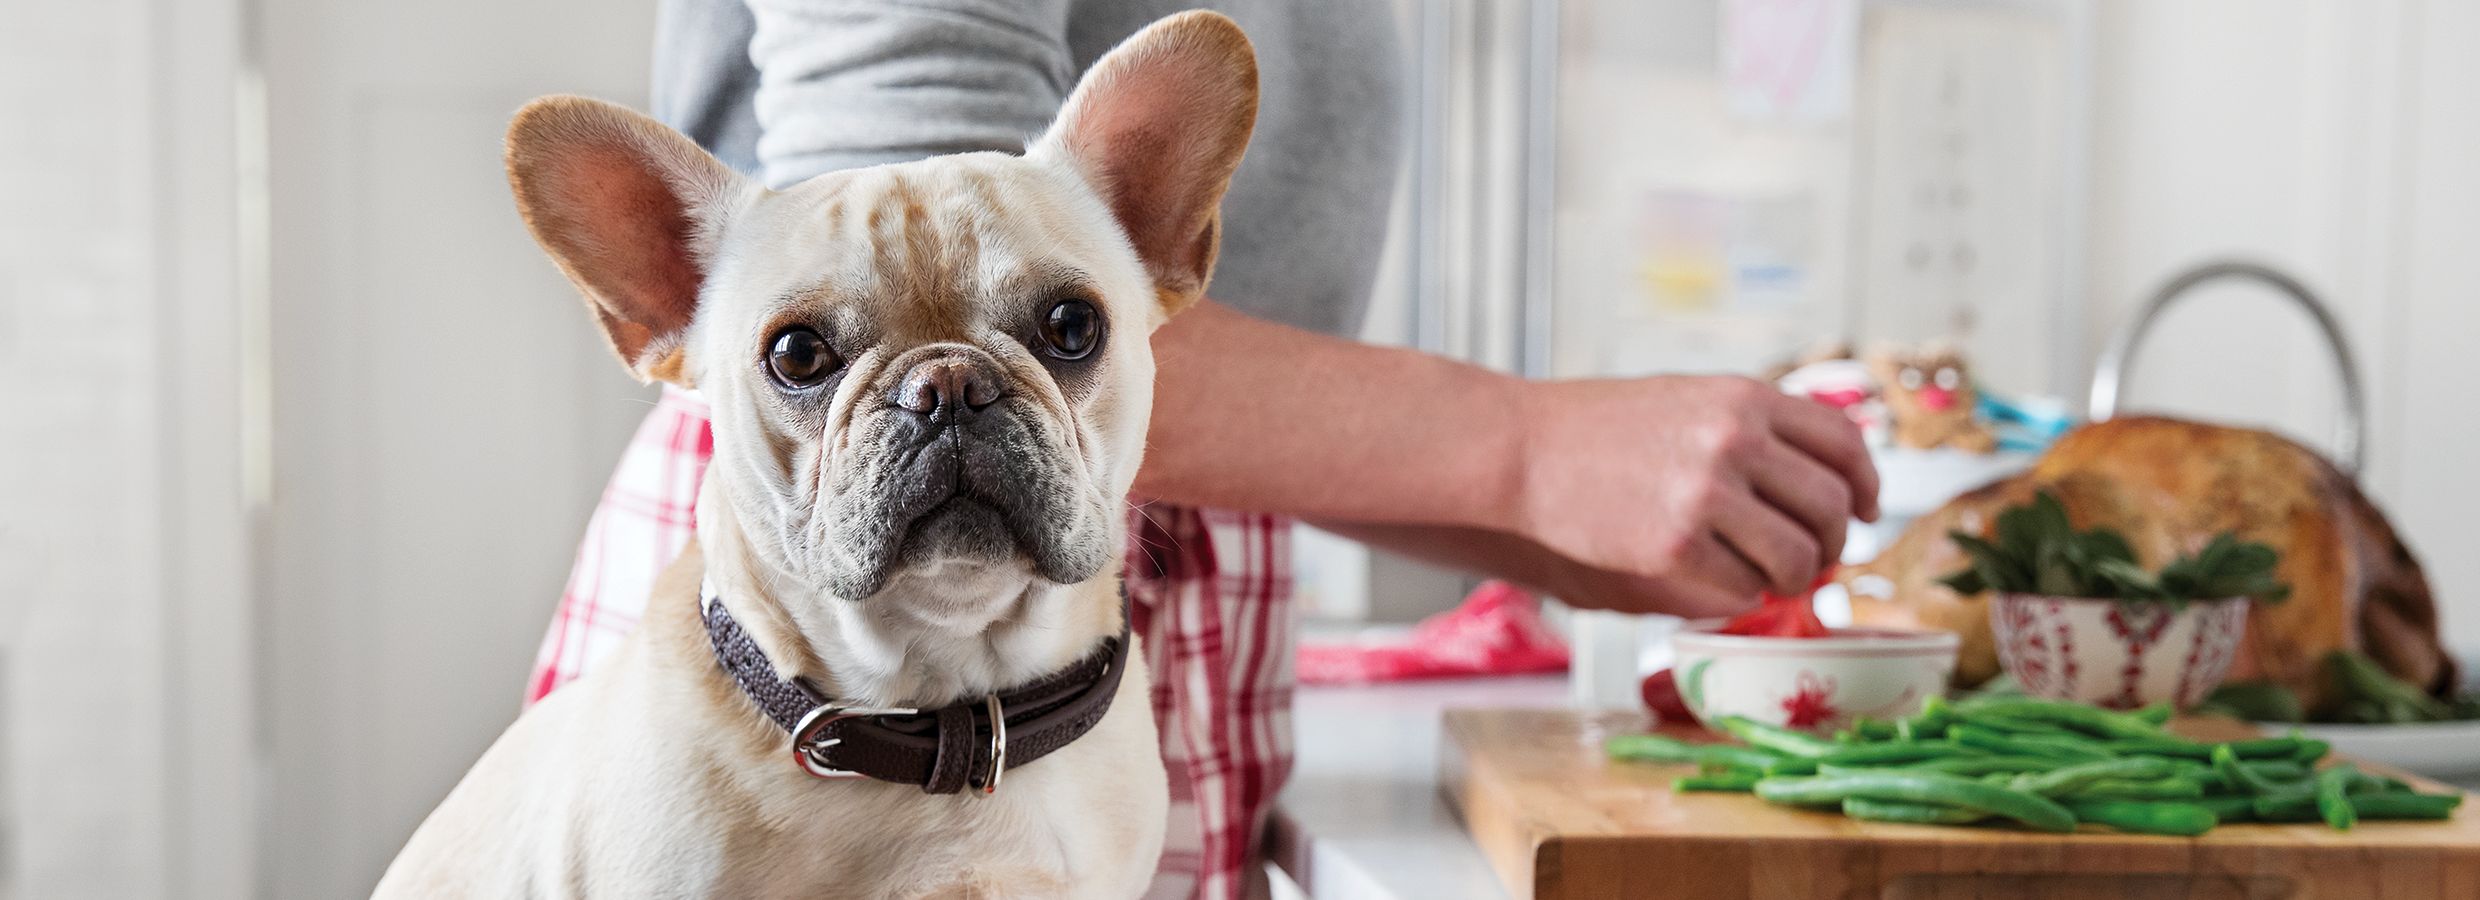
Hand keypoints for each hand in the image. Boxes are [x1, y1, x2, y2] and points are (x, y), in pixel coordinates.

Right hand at [1507, 375, 1878, 613]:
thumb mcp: (1687, 399)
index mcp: (1744, 398)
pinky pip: (1748, 586)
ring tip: (1768, 577)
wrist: (1519, 451)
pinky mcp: (1674, 544)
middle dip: (1833, 543)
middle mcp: (1735, 440)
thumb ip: (1752, 428)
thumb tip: (1820, 480)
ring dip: (1795, 577)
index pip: (1842, 441)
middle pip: (1830, 507)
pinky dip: (1745, 593)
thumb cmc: (1596, 431)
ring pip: (1800, 556)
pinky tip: (1720, 581)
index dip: (1865, 482)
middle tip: (1814, 559)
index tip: (1866, 510)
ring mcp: (1706, 493)